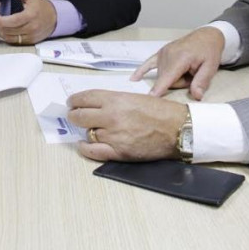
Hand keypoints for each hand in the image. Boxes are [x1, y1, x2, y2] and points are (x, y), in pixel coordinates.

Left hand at [0, 0, 55, 44]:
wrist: (55, 18)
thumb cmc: (40, 5)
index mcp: (31, 15)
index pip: (13, 21)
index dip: (0, 21)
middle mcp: (32, 27)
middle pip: (10, 30)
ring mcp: (31, 36)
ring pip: (11, 38)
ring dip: (2, 32)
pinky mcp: (31, 41)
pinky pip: (15, 42)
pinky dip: (8, 37)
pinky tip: (5, 30)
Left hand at [67, 90, 186, 161]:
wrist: (177, 128)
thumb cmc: (159, 111)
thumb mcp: (133, 97)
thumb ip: (113, 101)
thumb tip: (95, 105)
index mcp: (115, 100)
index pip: (84, 98)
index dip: (74, 100)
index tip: (71, 102)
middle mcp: (111, 117)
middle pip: (79, 116)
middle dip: (74, 115)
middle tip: (73, 115)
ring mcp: (113, 135)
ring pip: (87, 133)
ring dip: (86, 131)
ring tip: (89, 128)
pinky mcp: (119, 151)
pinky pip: (93, 151)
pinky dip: (85, 148)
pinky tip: (83, 144)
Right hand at [131, 27, 224, 97]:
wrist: (206, 36)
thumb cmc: (209, 51)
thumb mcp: (211, 67)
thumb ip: (202, 81)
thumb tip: (196, 96)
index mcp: (181, 57)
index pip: (168, 77)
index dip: (160, 89)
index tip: (150, 98)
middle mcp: (168, 54)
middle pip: (167, 80)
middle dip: (179, 83)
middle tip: (192, 75)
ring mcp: (163, 53)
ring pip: (162, 76)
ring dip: (173, 78)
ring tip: (186, 70)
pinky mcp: (161, 53)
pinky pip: (148, 63)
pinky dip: (142, 70)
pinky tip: (134, 78)